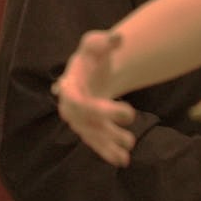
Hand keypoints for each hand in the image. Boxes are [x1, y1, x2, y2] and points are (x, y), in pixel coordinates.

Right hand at [53, 29, 137, 165]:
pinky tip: (124, 161)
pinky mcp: (89, 130)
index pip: (78, 101)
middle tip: (131, 118)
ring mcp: (79, 121)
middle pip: (86, 121)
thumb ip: (103, 41)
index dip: (96, 109)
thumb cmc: (92, 57)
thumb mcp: (96, 44)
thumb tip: (117, 38)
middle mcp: (70, 108)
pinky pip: (97, 143)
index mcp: (69, 87)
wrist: (93, 71)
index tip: (124, 110)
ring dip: (109, 144)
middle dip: (106, 125)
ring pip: (93, 136)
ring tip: (129, 147)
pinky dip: (108, 152)